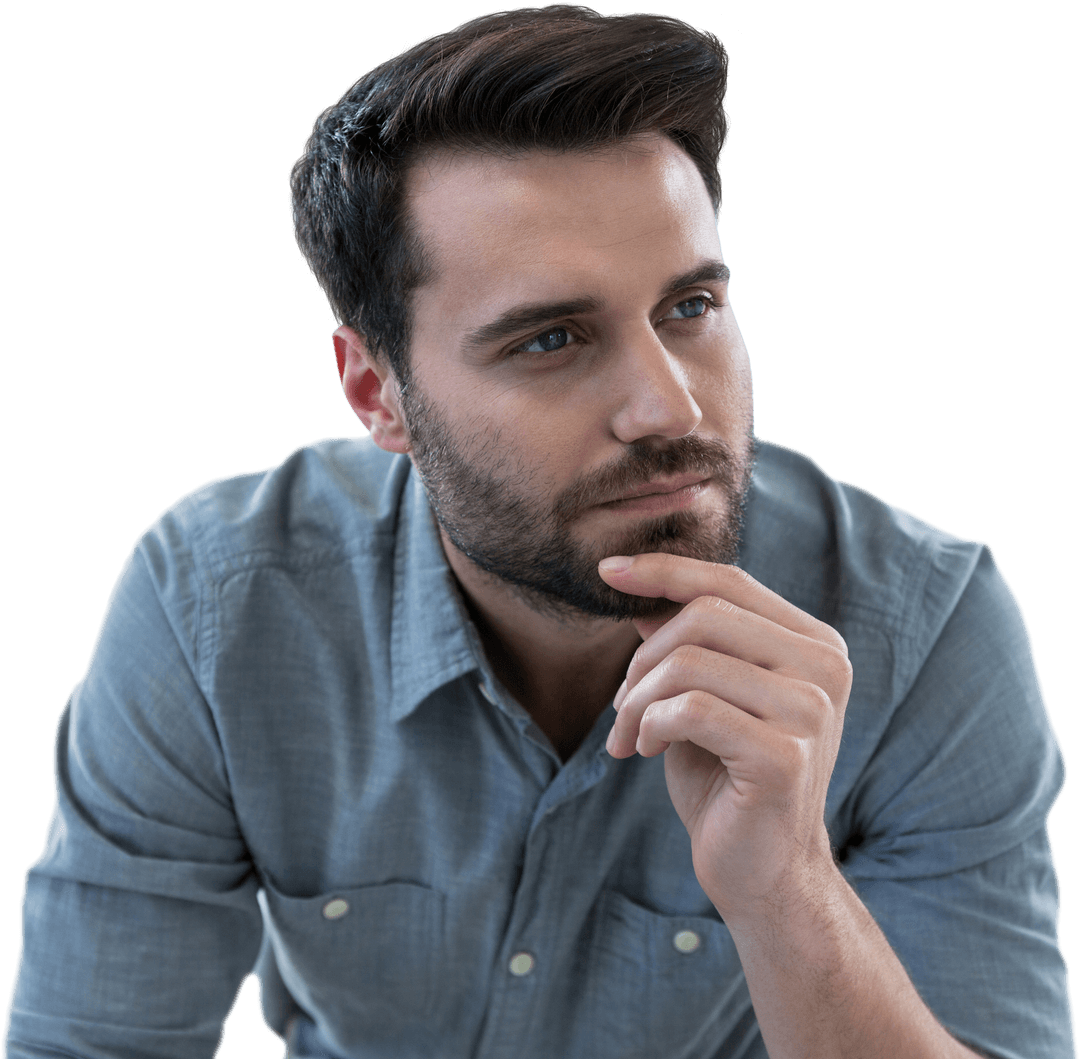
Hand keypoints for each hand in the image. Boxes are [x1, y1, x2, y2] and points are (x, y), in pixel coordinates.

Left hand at [598, 553, 851, 922]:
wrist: (761, 870)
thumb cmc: (727, 779)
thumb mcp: (702, 697)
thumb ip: (685, 643)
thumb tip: (640, 591)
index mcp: (813, 645)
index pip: (729, 582)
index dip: (663, 571)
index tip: (607, 572)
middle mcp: (825, 668)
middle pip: (704, 614)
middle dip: (643, 657)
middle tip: (621, 705)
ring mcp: (811, 711)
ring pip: (689, 661)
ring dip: (638, 699)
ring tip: (628, 733)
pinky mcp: (785, 756)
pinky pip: (689, 710)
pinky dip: (649, 726)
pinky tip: (643, 751)